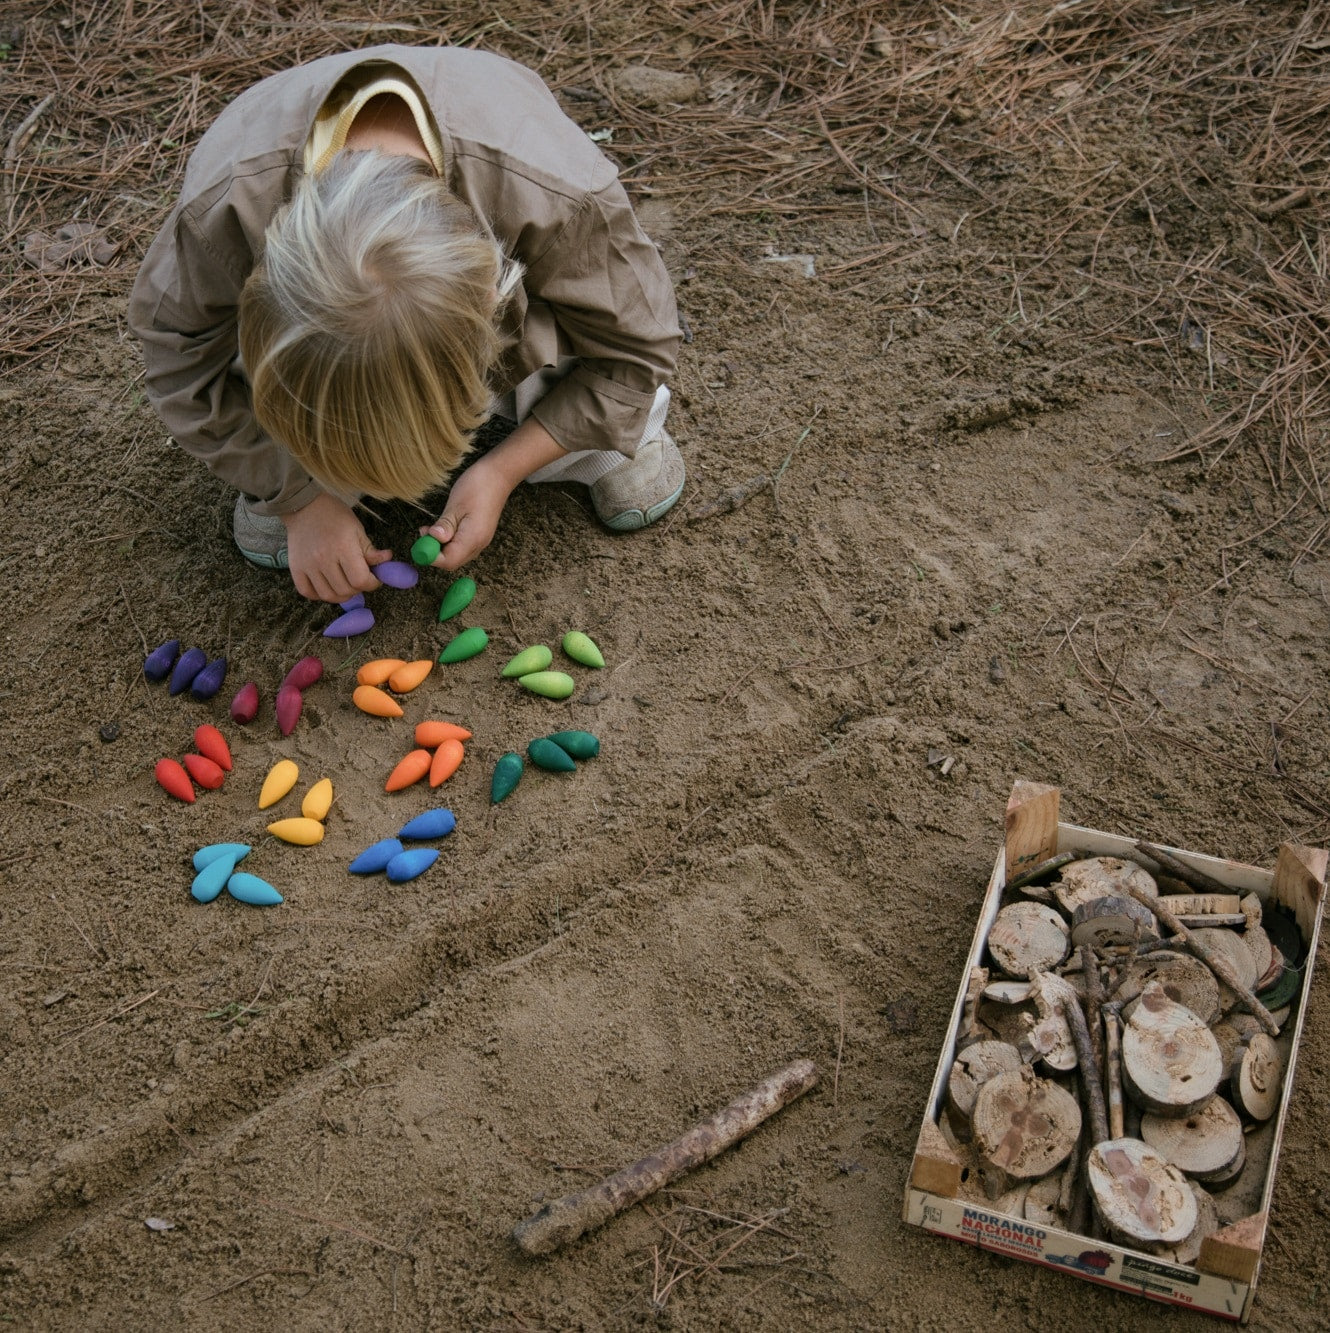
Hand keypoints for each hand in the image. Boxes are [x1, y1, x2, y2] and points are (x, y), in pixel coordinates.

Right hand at [282, 493, 390, 601]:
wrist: (303, 506)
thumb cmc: (334, 515)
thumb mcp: (357, 529)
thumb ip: (370, 550)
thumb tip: (387, 560)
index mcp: (343, 547)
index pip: (360, 580)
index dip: (372, 584)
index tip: (374, 579)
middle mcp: (324, 559)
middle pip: (345, 591)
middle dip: (358, 589)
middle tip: (359, 580)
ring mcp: (308, 565)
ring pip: (327, 595)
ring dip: (341, 595)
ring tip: (346, 585)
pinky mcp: (295, 568)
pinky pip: (308, 593)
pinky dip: (319, 595)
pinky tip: (327, 586)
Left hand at [424, 455, 512, 570]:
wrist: (500, 475)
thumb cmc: (479, 486)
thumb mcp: (456, 504)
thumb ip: (445, 525)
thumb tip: (433, 539)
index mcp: (473, 538)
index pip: (449, 561)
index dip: (431, 556)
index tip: (420, 543)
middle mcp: (478, 544)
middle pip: (452, 561)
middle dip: (434, 552)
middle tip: (423, 533)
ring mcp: (479, 540)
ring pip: (455, 554)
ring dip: (440, 546)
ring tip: (430, 528)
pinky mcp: (478, 534)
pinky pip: (460, 546)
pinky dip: (448, 541)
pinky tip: (442, 528)